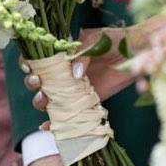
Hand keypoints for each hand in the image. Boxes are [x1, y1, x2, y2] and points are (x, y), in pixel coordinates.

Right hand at [23, 16, 165, 111]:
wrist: (138, 51)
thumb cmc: (115, 39)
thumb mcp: (96, 40)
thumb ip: (83, 54)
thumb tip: (75, 74)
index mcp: (60, 52)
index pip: (37, 58)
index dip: (28, 63)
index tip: (30, 67)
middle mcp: (63, 71)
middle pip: (38, 80)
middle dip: (33, 83)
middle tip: (40, 84)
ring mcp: (73, 88)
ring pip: (48, 98)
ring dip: (41, 101)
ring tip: (46, 100)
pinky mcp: (85, 102)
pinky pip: (68, 114)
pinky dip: (56, 123)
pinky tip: (48, 127)